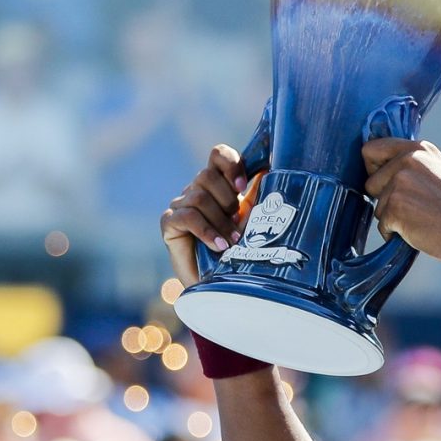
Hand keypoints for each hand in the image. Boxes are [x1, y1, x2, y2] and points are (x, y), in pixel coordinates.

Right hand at [161, 145, 247, 286]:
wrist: (219, 285)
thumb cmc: (240, 252)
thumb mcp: (252, 222)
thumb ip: (257, 199)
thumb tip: (270, 176)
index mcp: (219, 184)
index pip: (218, 156)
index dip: (231, 165)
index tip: (244, 187)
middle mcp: (197, 190)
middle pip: (206, 175)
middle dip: (227, 200)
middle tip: (238, 224)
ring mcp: (181, 205)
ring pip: (198, 197)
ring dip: (220, 221)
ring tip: (233, 241)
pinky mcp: (169, 223)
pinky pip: (187, 217)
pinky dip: (206, 231)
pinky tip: (219, 246)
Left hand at [362, 138, 440, 268]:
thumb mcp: (437, 171)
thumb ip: (411, 164)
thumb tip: (380, 168)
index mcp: (418, 148)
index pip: (371, 149)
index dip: (374, 169)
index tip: (387, 183)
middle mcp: (407, 160)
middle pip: (370, 182)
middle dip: (384, 198)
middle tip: (415, 206)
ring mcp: (400, 182)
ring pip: (377, 206)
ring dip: (393, 217)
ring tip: (421, 218)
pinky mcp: (395, 206)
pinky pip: (381, 225)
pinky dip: (396, 234)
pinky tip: (419, 230)